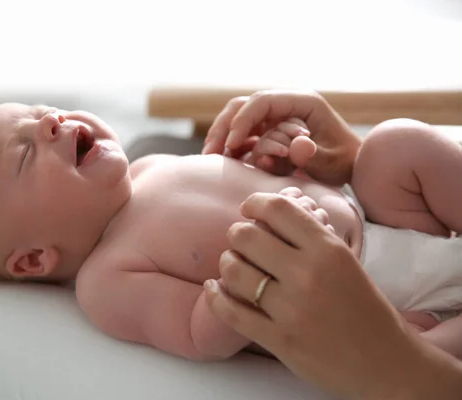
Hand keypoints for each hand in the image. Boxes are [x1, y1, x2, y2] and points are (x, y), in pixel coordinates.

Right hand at [203, 90, 361, 185]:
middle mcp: (284, 106)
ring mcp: (275, 118)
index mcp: (301, 102)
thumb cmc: (345, 162)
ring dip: (222, 137)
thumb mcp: (332, 161)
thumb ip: (312, 155)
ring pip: (238, 119)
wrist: (353, 167)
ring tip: (210, 159)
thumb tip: (292, 147)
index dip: (242, 121)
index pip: (261, 101)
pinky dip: (230, 147)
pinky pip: (243, 135)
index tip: (232, 146)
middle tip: (212, 153)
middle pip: (243, 106)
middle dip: (224, 127)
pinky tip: (221, 162)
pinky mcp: (268, 132)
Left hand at [203, 191, 434, 398]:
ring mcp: (291, 309)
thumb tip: (270, 211)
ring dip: (227, 264)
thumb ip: (311, 236)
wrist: (386, 363)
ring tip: (234, 266)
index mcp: (329, 250)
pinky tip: (215, 288)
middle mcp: (308, 274)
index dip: (255, 203)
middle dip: (238, 235)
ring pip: (234, 270)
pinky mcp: (279, 339)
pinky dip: (216, 296)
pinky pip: (231, 312)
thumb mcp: (346, 261)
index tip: (249, 209)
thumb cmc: (365, 308)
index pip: (277, 209)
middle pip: (246, 235)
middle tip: (242, 242)